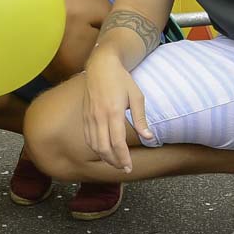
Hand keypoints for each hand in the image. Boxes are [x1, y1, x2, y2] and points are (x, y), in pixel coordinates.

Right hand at [82, 55, 153, 172]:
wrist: (101, 65)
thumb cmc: (121, 79)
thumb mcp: (137, 96)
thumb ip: (141, 119)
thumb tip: (148, 137)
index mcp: (113, 112)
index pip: (117, 142)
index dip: (123, 157)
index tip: (129, 167)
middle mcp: (99, 116)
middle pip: (103, 148)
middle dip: (114, 162)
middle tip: (124, 168)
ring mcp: (90, 116)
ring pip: (94, 145)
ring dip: (104, 157)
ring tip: (116, 162)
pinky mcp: (85, 115)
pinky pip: (88, 137)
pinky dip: (95, 148)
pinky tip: (104, 151)